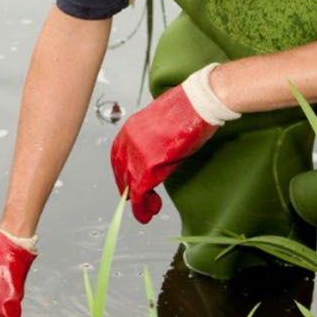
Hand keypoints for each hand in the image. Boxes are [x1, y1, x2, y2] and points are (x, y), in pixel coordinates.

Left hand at [110, 65, 236, 222]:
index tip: (130, 183)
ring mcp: (137, 153)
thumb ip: (154, 139)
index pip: (118, 156)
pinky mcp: (148, 166)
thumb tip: (157, 152)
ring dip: (138, 202)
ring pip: (129, 184)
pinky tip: (147, 213)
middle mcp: (128, 140)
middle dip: (128, 189)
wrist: (198, 103)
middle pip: (121, 171)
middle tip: (138, 201)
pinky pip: (139, 192)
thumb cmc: (188, 109)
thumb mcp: (163, 124)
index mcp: (130, 128)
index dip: (123, 173)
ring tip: (148, 211)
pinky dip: (141, 207)